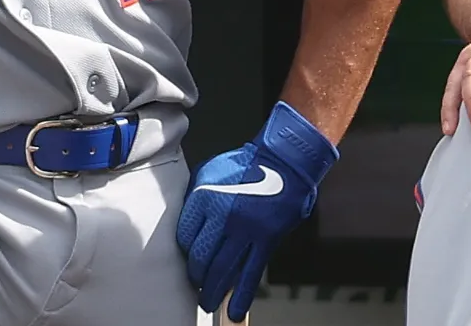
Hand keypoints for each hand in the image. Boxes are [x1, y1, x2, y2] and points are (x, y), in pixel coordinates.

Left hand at [178, 102, 337, 323]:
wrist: (285, 160)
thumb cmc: (246, 164)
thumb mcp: (209, 171)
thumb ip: (195, 198)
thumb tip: (188, 226)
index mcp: (204, 196)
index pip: (185, 237)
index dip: (186, 251)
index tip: (189, 256)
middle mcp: (222, 215)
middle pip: (200, 258)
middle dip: (195, 275)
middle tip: (195, 282)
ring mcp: (245, 230)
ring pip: (222, 270)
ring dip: (212, 291)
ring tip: (207, 302)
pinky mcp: (266, 240)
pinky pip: (250, 273)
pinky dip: (241, 296)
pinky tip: (234, 312)